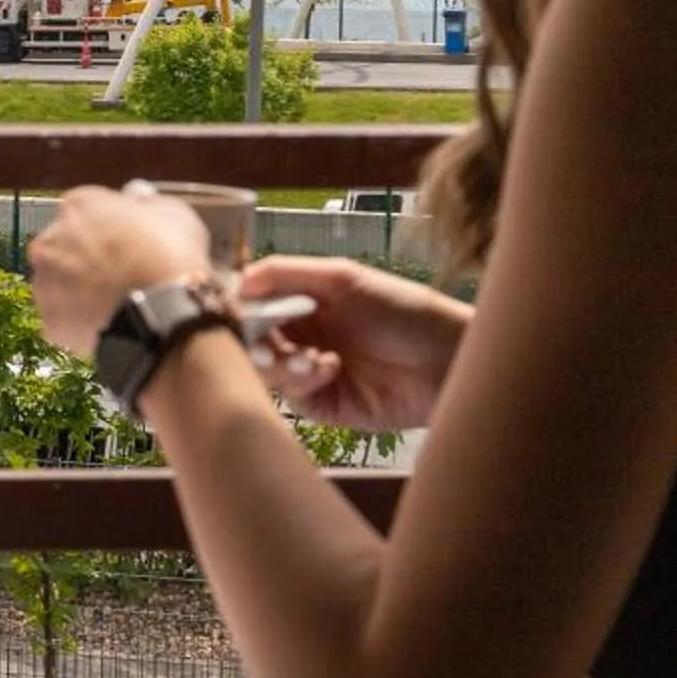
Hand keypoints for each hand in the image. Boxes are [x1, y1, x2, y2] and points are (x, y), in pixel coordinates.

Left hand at [27, 185, 212, 354]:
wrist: (162, 315)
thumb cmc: (168, 257)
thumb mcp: (172, 213)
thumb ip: (146, 203)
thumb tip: (138, 198)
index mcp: (79, 204)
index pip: (87, 206)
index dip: (109, 222)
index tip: (126, 235)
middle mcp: (51, 238)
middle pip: (66, 241)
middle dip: (87, 252)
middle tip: (120, 269)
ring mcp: (46, 280)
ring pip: (60, 279)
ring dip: (79, 285)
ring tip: (114, 299)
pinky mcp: (50, 319)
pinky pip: (63, 315)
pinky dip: (79, 317)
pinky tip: (106, 320)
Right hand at [235, 255, 471, 430]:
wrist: (448, 360)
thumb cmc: (405, 310)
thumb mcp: (344, 278)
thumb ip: (287, 273)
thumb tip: (238, 281)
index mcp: (304, 302)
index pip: (254, 303)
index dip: (239, 306)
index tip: (227, 307)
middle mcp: (303, 335)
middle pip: (252, 339)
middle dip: (251, 338)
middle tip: (257, 338)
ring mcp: (311, 371)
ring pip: (266, 370)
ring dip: (276, 360)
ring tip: (303, 355)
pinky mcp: (324, 404)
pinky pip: (293, 395)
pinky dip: (302, 379)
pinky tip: (327, 367)